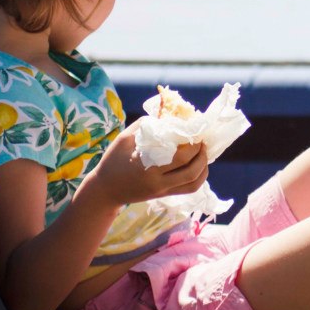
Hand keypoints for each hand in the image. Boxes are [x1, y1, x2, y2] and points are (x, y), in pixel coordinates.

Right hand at [84, 125, 208, 206]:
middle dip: (201, 153)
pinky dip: (200, 177)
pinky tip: (200, 165)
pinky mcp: (164, 195)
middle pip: (191, 170)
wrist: (105, 190)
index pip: (180, 157)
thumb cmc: (113, 161)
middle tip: (201, 140)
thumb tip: (167, 114)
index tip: (195, 131)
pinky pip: (189, 189)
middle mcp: (158, 182)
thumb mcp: (124, 138)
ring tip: (203, 151)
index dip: (193, 144)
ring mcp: (162, 191)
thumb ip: (145, 125)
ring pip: (194, 182)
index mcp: (147, 167)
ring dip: (204, 166)